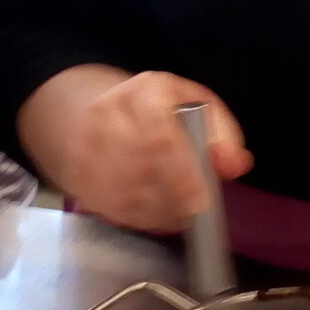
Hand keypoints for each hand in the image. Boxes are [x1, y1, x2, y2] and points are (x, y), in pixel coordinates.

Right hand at [56, 71, 250, 233]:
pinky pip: (109, 208)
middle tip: (193, 210)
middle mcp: (107, 114)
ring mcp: (84, 145)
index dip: (182, 175)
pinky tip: (151, 210)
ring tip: (175, 209)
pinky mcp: (75, 174)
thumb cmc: (157, 111)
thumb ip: (222, 134)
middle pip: (141, 169)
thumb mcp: (197, 106)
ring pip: (125, 194)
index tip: (200, 203)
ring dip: (157, 212)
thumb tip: (234, 164)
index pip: (160, 137)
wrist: (94, 112)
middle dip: (173, 198)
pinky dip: (137, 218)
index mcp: (144, 91)